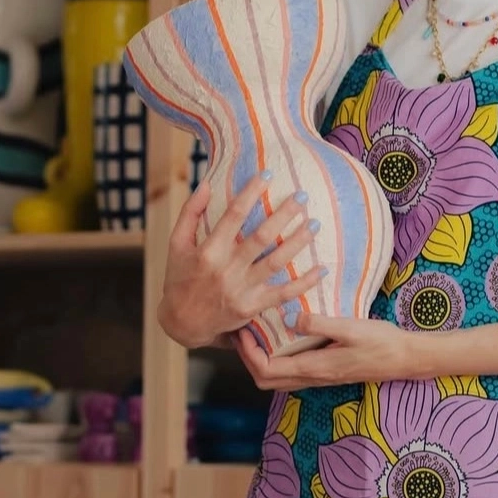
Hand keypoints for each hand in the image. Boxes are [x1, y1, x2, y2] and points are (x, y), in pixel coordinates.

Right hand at [156, 173, 324, 347]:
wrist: (181, 323)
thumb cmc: (179, 278)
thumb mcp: (176, 244)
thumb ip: (190, 213)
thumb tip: (207, 183)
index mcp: (208, 250)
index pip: (233, 215)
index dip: (251, 193)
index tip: (267, 174)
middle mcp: (226, 269)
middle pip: (262, 237)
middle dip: (284, 215)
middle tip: (302, 197)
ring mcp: (241, 290)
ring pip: (277, 262)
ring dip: (298, 242)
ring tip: (315, 224)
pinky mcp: (252, 307)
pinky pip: (283, 294)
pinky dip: (304, 283)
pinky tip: (321, 269)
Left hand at [232, 312, 426, 391]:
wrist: (404, 358)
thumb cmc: (381, 342)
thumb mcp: (351, 328)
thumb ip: (320, 324)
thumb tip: (291, 319)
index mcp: (314, 367)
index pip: (267, 369)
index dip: (248, 353)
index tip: (242, 330)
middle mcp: (313, 378)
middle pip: (266, 380)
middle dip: (247, 359)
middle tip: (242, 332)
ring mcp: (319, 377)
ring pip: (278, 379)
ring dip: (260, 360)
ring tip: (256, 334)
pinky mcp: (326, 372)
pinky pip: (291, 373)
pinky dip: (277, 359)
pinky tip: (282, 338)